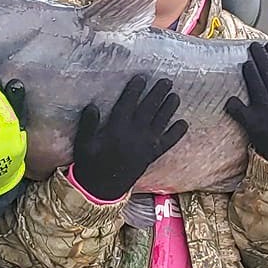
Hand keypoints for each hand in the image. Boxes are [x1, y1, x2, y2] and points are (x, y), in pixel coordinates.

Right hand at [70, 75, 188, 202]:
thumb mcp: (83, 144)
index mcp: (116, 129)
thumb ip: (88, 124)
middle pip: (148, 109)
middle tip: (167, 81)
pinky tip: (184, 123)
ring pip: (161, 122)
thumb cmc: (90, 164)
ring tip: (176, 96)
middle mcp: (134, 135)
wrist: (102, 189)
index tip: (141, 77)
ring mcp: (145, 145)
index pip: (128, 104)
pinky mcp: (152, 156)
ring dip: (169, 108)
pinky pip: (167, 143)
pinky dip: (176, 133)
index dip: (135, 90)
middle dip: (158, 93)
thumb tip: (92, 106)